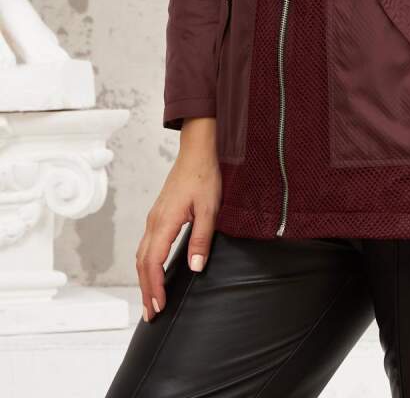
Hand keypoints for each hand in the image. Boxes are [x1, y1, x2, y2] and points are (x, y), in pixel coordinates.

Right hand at [136, 118, 220, 321]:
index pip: (153, 262)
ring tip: (150, 300)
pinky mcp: (158, 215)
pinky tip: (154, 271)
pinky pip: (147, 245)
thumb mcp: (209, 208)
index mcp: (165, 222)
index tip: (159, 307)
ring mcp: (154, 218)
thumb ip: (201, 238)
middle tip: (150, 315)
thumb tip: (195, 267)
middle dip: (146, 290)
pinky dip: (147, 265)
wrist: (197, 151)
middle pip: (143, 263)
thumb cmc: (204, 176)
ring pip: (142, 255)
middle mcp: (154, 222)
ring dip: (144, 279)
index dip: (155, 287)